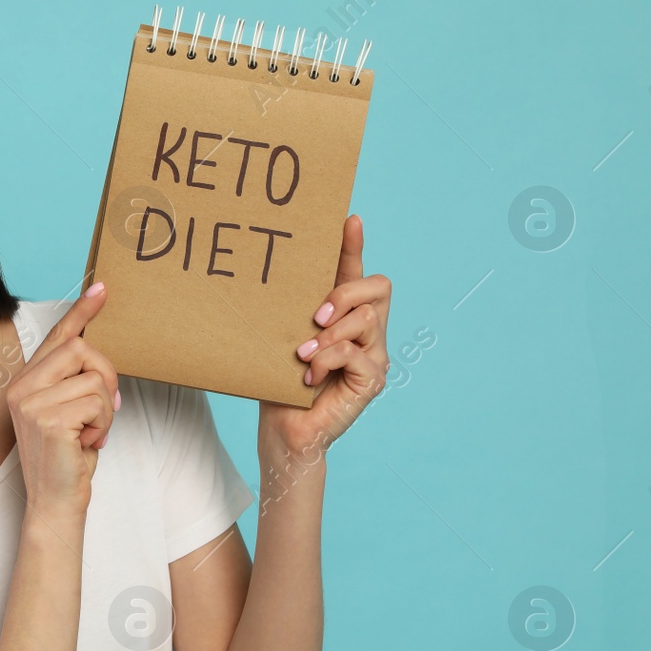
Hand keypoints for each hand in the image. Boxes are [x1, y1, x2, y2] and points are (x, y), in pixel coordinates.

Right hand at [5, 281, 119, 515]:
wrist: (55, 503)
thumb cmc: (65, 461)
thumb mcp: (71, 413)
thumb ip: (76, 384)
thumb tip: (100, 358)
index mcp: (25, 383)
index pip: (57, 337)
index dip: (81, 312)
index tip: (101, 289)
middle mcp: (22, 388)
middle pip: (81, 348)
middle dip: (106, 376)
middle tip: (104, 409)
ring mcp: (31, 403)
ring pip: (95, 378)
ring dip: (105, 410)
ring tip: (89, 433)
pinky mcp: (48, 419)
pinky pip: (97, 402)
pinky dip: (103, 424)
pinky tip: (87, 443)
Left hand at [258, 214, 390, 456]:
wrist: (283, 431)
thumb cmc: (278, 384)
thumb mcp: (281, 338)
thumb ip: (290, 311)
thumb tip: (273, 274)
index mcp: (345, 317)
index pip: (357, 273)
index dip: (354, 246)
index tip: (347, 219)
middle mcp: (367, 333)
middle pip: (378, 287)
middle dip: (346, 293)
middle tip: (314, 317)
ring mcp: (374, 356)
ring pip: (367, 319)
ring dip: (330, 334)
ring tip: (304, 355)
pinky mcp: (372, 380)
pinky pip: (356, 352)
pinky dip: (328, 360)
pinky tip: (309, 376)